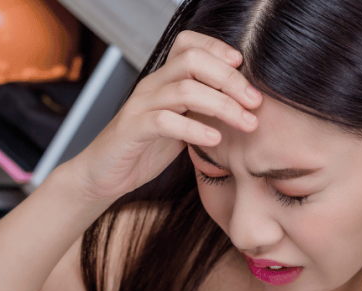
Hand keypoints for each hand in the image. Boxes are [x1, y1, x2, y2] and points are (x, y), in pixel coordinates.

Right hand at [70, 30, 262, 199]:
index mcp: (164, 80)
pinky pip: (166, 121)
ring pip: (185, 90)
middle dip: (230, 79)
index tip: (243, 66)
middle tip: (256, 102)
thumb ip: (203, 110)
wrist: (105, 174)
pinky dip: (195, 128)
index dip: (217, 48)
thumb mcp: (181, 124)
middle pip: (192, 61)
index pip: (188, 45)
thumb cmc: (146, 149)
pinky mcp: (133, 129)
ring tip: (246, 123)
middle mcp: (152, 85)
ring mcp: (141, 105)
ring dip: (222, 105)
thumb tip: (245, 105)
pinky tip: (215, 139)